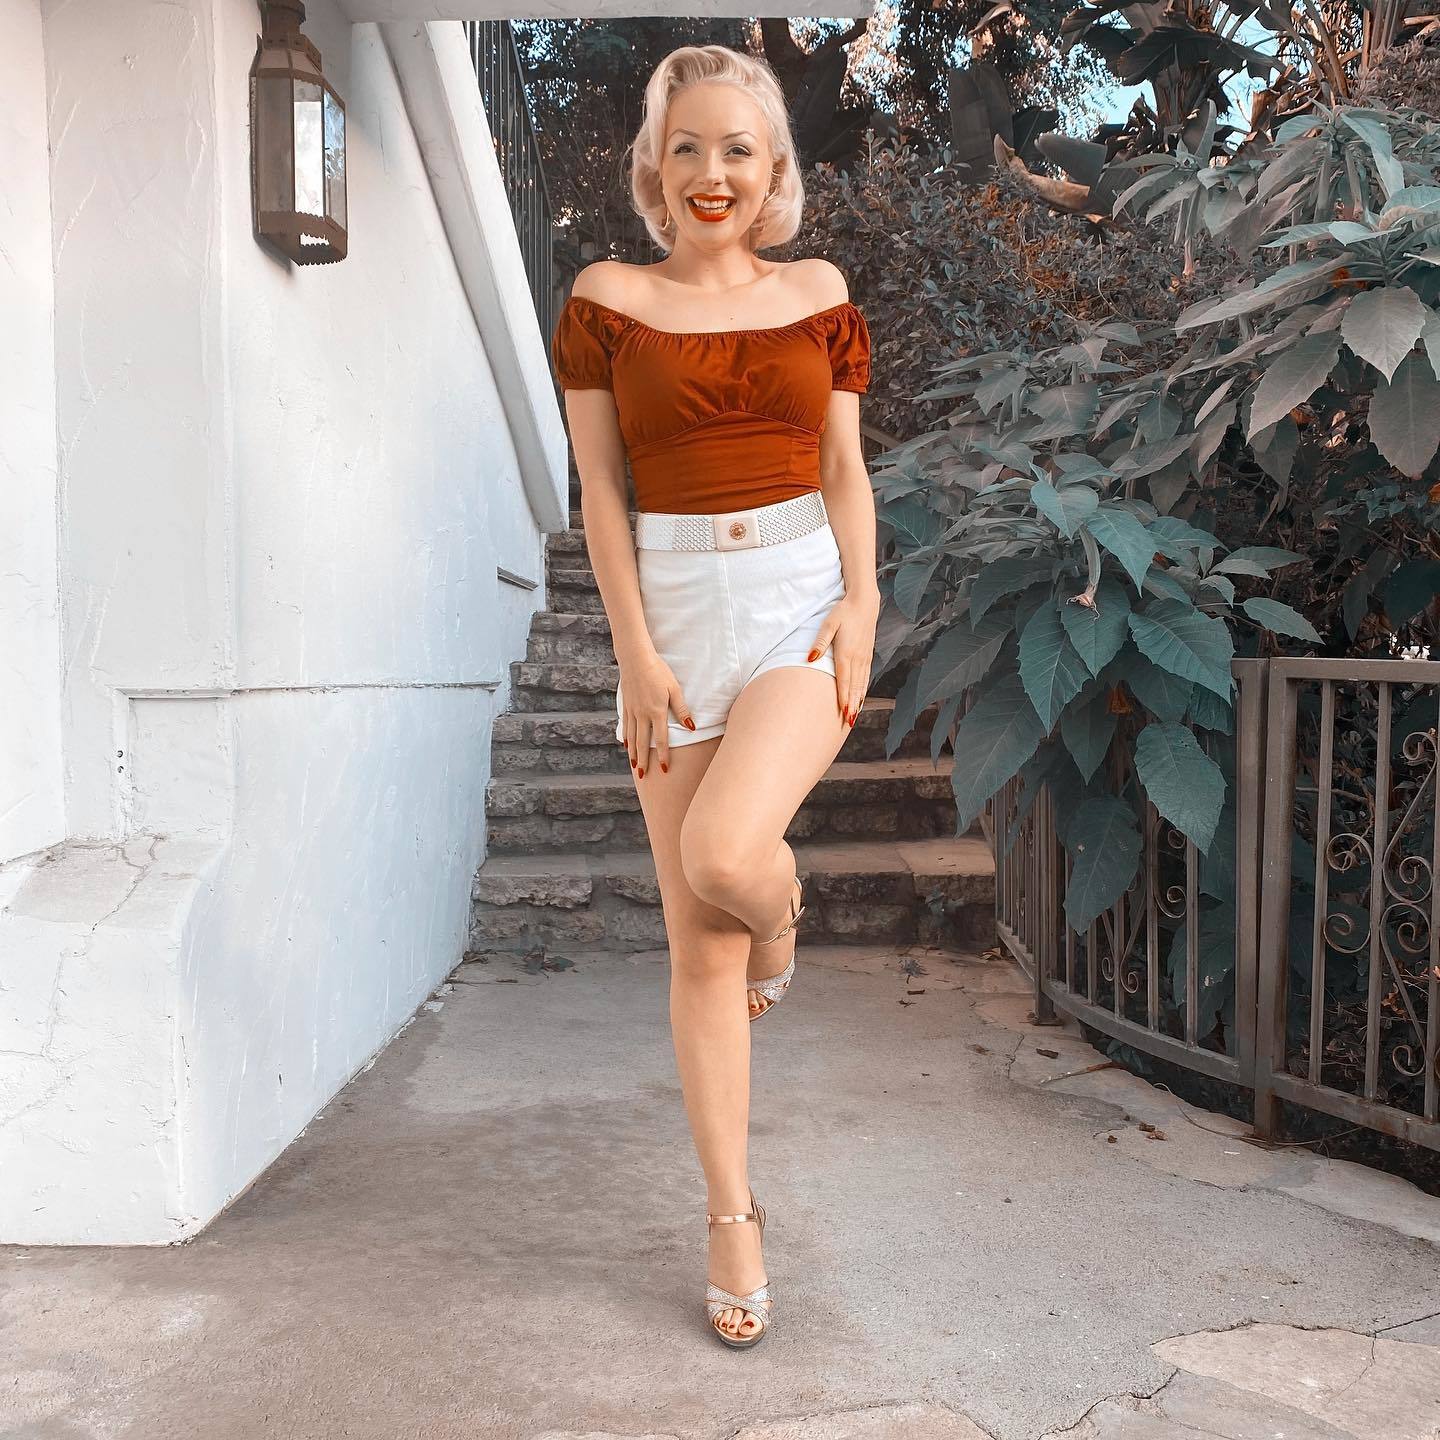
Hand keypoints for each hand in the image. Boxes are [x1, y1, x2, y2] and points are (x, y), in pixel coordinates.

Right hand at [616, 648, 695, 778]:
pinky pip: (626, 726)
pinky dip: (626, 738)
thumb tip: (691, 727)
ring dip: (634, 754)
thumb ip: (682, 709)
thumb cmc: (659, 671)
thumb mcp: (674, 689)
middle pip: (644, 743)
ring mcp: (632, 711)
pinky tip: (627, 746)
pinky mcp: (626, 705)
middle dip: (644, 761)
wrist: (635, 659)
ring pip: (632, 737)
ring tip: (634, 766)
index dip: (663, 756)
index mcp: (657, 712)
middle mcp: (643, 715)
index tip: (664, 769)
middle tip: (644, 776)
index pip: (661, 739)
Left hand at [807, 590, 879, 727]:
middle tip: (848, 723)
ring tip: (855, 716)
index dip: (844, 698)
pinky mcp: (868, 655)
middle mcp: (857, 658)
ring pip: (862, 684)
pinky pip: (866, 677)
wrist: (864, 603)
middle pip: (854, 687)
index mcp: (845, 653)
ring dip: (858, 701)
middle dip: (852, 706)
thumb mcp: (828, 624)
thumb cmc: (842, 612)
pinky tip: (861, 698)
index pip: (844, 681)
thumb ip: (819, 643)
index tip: (843, 713)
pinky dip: (863, 690)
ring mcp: (864, 657)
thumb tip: (810, 659)